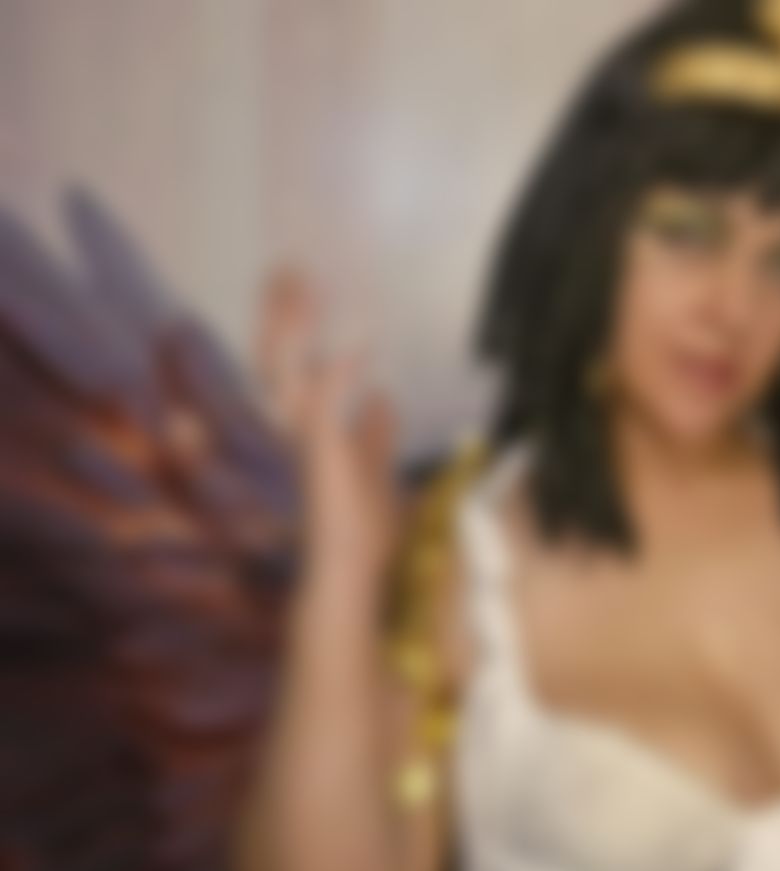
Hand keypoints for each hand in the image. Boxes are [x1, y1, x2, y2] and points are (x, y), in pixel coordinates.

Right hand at [257, 269, 397, 587]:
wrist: (351, 570)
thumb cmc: (361, 529)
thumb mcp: (376, 466)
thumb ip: (376, 432)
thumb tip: (382, 398)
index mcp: (309, 431)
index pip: (291, 366)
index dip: (292, 327)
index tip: (299, 286)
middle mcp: (296, 432)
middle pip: (276, 359)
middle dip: (281, 314)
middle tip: (287, 269)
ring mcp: (304, 444)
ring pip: (284, 373)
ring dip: (294, 329)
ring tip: (302, 286)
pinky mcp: (322, 457)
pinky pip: (324, 407)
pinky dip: (338, 376)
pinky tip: (359, 348)